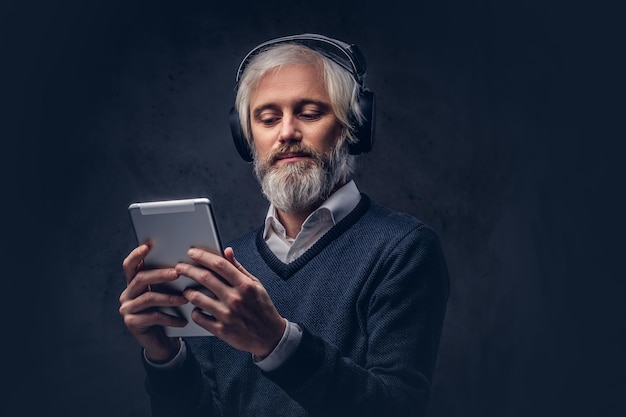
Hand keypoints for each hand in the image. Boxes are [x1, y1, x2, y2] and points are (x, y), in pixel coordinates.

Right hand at [119, 244, 187, 361]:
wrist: (163, 342)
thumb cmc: (169, 313)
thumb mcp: (168, 294)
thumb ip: (170, 280)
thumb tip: (188, 261)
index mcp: (134, 284)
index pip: (129, 266)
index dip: (136, 255)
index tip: (147, 246)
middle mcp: (127, 295)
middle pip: (141, 279)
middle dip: (161, 274)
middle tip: (178, 273)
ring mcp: (127, 309)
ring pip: (148, 298)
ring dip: (169, 298)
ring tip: (185, 299)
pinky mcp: (132, 323)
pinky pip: (153, 317)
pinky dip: (171, 318)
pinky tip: (183, 320)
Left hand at [175, 247, 285, 357]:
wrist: (270, 336)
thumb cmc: (263, 308)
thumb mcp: (255, 285)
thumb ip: (239, 268)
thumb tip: (226, 251)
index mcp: (245, 285)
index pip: (220, 264)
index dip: (203, 256)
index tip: (192, 252)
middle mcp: (235, 299)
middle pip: (205, 278)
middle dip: (188, 269)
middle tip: (180, 267)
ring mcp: (227, 315)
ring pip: (197, 298)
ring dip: (188, 292)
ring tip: (187, 290)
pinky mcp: (221, 330)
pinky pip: (198, 317)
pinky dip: (194, 311)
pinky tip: (197, 308)